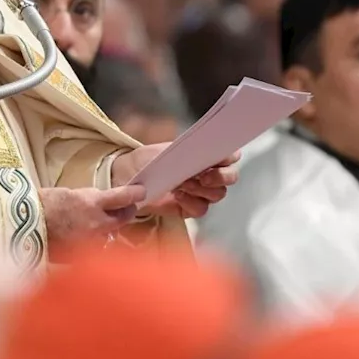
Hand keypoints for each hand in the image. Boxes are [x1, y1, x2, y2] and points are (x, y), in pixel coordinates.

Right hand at [39, 185, 145, 247]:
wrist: (21, 227)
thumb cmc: (38, 205)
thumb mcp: (66, 194)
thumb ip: (85, 199)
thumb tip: (96, 202)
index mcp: (91, 203)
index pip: (122, 198)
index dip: (134, 194)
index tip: (140, 192)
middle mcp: (96, 224)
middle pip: (121, 219)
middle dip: (126, 213)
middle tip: (127, 209)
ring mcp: (89, 242)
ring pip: (109, 236)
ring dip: (109, 230)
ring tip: (104, 226)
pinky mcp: (79, 257)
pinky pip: (93, 249)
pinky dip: (92, 244)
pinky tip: (85, 240)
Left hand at [111, 144, 240, 218]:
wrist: (127, 175)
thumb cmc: (148, 159)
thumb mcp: (166, 149)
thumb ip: (188, 150)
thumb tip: (203, 149)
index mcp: (205, 156)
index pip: (230, 156)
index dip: (230, 158)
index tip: (220, 159)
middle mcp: (208, 175)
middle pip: (230, 178)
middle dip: (220, 177)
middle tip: (203, 177)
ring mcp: (200, 193)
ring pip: (217, 194)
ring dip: (202, 189)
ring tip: (182, 184)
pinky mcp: (188, 208)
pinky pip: (200, 209)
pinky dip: (191, 202)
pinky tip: (177, 196)